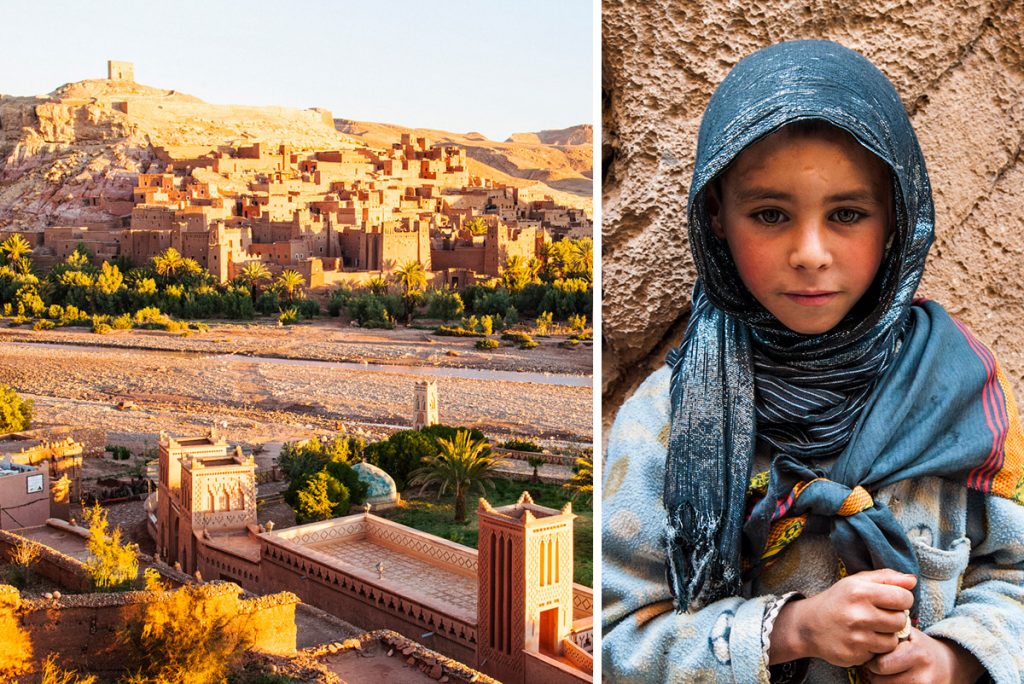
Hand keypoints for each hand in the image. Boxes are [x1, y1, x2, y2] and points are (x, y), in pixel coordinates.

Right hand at [769, 569, 915, 666]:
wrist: (808, 625)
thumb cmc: (837, 601)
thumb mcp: (856, 582)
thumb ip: (886, 577)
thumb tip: (913, 581)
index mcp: (860, 591)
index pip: (904, 597)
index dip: (901, 599)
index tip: (891, 601)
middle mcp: (858, 614)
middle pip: (901, 620)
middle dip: (893, 618)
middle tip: (879, 615)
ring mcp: (856, 637)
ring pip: (892, 640)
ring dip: (885, 636)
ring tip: (870, 628)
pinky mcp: (854, 655)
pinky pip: (879, 654)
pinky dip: (874, 648)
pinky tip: (861, 640)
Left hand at [863, 630, 985, 682]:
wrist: (949, 666)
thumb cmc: (921, 648)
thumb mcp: (909, 635)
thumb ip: (890, 634)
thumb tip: (865, 635)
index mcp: (917, 655)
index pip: (881, 665)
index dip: (872, 661)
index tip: (874, 657)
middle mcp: (922, 676)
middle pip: (881, 681)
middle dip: (874, 674)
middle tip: (876, 667)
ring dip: (881, 682)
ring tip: (885, 674)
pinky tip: (894, 680)